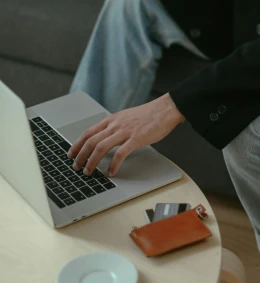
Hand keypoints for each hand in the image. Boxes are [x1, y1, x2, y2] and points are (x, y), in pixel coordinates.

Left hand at [66, 94, 185, 176]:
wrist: (165, 109)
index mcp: (112, 120)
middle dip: (80, 156)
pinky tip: (111, 173)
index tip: (71, 154)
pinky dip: (113, 165)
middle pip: (90, 141)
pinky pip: (120, 154)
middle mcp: (115, 125)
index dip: (77, 144)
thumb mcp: (126, 117)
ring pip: (100, 147)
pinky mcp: (136, 139)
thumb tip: (106, 138)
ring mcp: (125, 131)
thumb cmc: (148, 114)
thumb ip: (115, 126)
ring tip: (89, 172)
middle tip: (76, 167)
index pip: (88, 132)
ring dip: (92, 162)